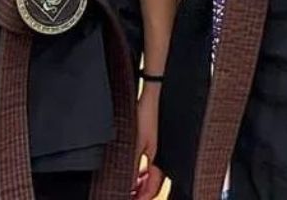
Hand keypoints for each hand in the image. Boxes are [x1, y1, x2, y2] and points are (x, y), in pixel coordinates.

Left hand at [132, 85, 164, 199]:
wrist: (150, 96)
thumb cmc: (145, 116)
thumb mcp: (136, 144)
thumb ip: (134, 167)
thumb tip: (130, 186)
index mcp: (155, 160)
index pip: (152, 189)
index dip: (142, 198)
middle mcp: (157, 157)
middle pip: (152, 186)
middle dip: (141, 194)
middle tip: (129, 197)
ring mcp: (154, 151)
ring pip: (150, 177)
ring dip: (140, 186)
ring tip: (129, 189)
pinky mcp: (149, 144)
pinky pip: (147, 167)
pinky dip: (139, 175)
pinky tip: (132, 173)